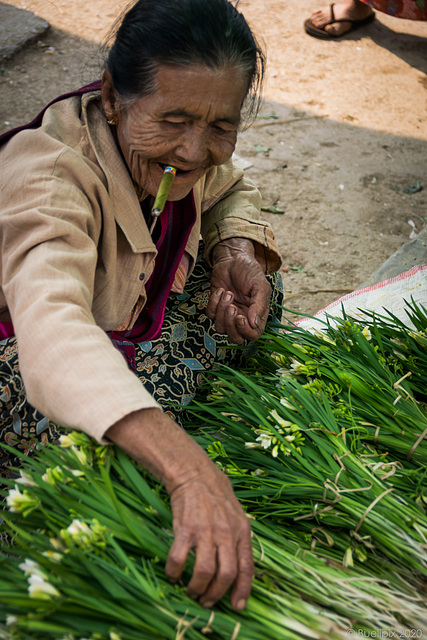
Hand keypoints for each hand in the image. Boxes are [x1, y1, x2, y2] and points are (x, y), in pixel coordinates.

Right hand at [106, 409, 253, 608]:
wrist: (196, 475)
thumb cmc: (217, 498)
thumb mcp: (237, 517)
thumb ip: (239, 542)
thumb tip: (239, 572)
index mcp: (242, 532)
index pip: (246, 567)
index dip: (243, 591)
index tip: (238, 606)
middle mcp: (226, 533)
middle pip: (226, 574)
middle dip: (216, 594)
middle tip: (207, 599)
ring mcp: (206, 531)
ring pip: (204, 572)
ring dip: (196, 588)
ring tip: (191, 590)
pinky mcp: (185, 528)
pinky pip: (179, 559)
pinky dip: (175, 573)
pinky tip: (173, 575)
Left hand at [206, 238, 271, 343]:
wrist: (233, 258)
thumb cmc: (250, 271)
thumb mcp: (260, 286)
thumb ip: (259, 306)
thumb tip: (254, 324)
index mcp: (256, 315)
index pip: (253, 335)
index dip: (245, 331)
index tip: (240, 317)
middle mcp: (242, 318)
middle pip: (235, 338)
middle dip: (230, 325)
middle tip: (232, 307)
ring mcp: (227, 314)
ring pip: (220, 328)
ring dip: (221, 311)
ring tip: (228, 293)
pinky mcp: (215, 307)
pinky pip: (210, 315)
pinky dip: (213, 303)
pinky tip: (220, 290)